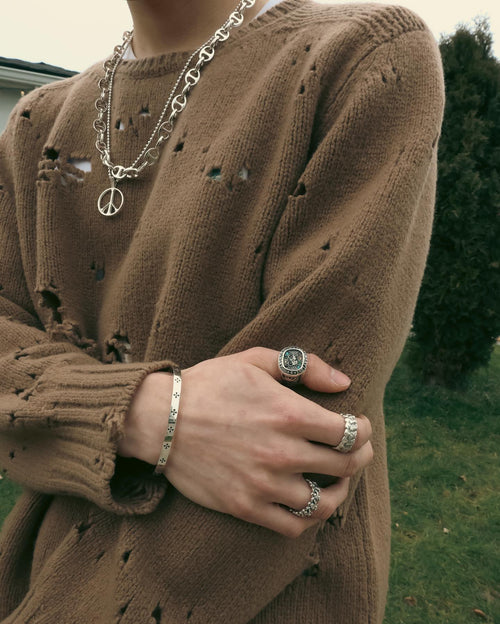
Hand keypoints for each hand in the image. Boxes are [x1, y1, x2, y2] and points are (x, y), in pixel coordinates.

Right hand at [129, 347, 372, 537]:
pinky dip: (310, 518)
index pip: (350, 432)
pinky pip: (292, 526)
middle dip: (362, 457)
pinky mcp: (245, 506)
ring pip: (324, 503)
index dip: (365, 430)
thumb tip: (344, 381)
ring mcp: (264, 484)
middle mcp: (282, 453)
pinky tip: (309, 503)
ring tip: (338, 481)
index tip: (362, 427)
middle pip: (345, 466)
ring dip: (341, 491)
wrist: (161, 419)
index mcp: (289, 414)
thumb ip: (304, 366)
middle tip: (360, 451)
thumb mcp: (255, 360)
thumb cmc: (210, 384)